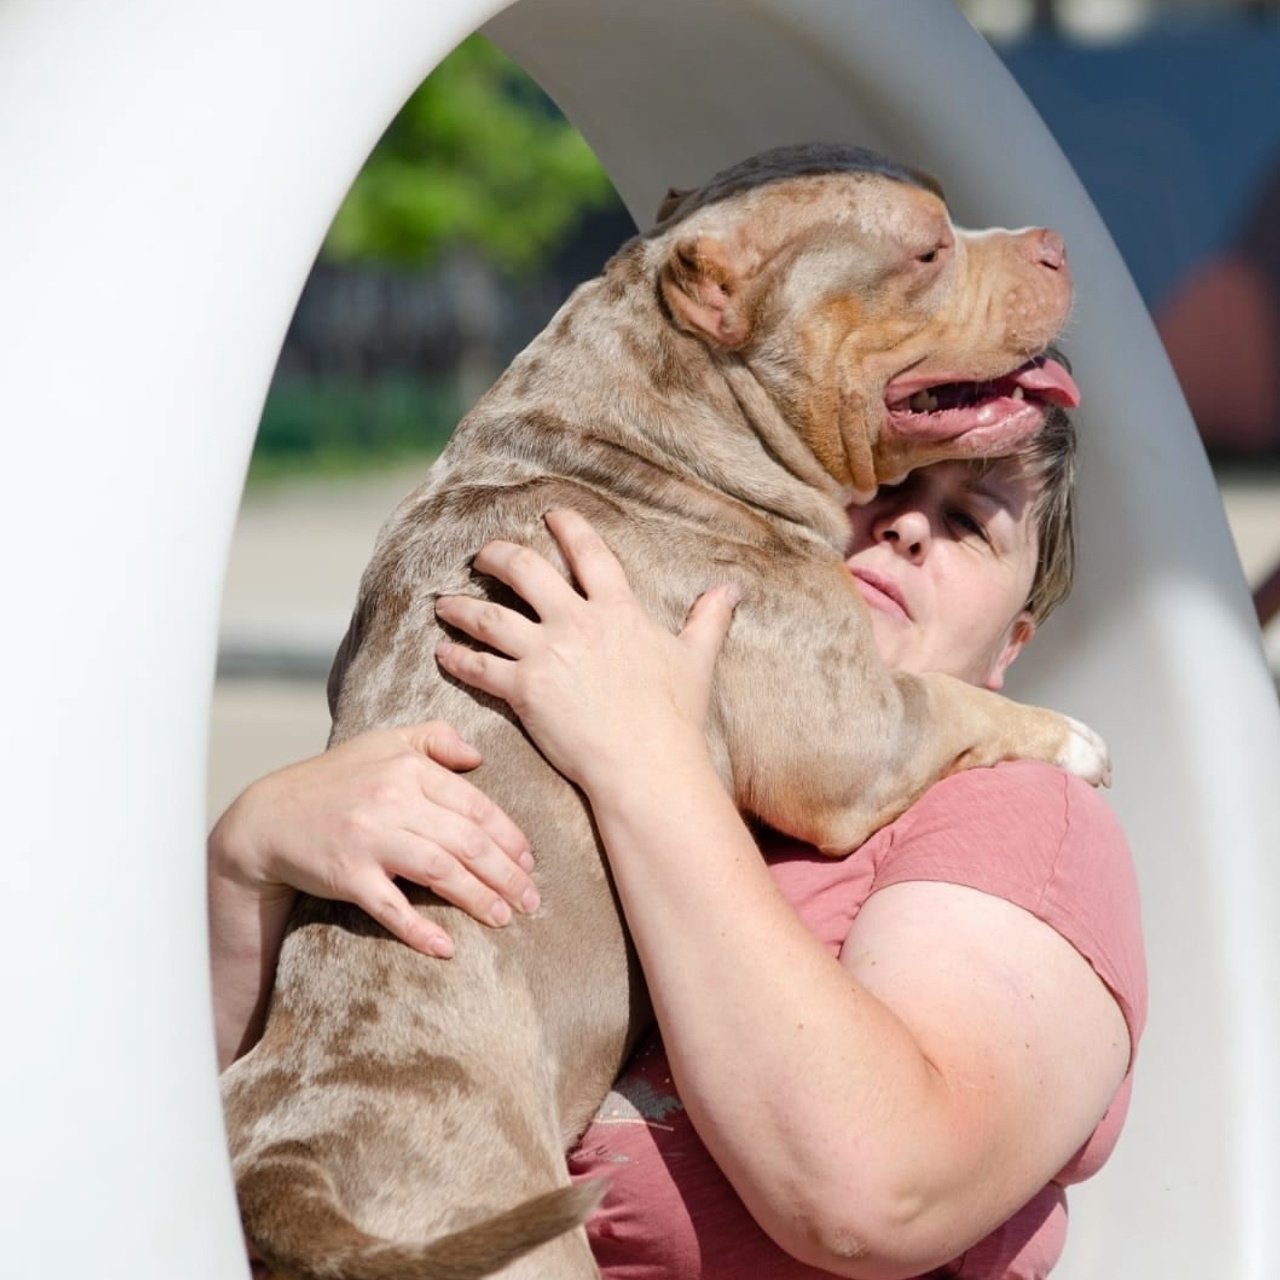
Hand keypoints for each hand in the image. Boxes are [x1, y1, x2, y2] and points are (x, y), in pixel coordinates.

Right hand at [208, 721, 536, 957]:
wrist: (267, 818)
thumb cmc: (334, 780)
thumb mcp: (382, 742)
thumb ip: (433, 739)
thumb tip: (478, 755)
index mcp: (407, 767)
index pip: (474, 804)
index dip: (508, 836)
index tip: (529, 861)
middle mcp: (392, 799)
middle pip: (466, 840)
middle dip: (505, 873)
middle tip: (531, 899)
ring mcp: (369, 838)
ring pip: (440, 870)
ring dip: (477, 898)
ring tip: (504, 918)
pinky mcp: (347, 875)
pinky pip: (390, 906)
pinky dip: (419, 928)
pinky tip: (447, 946)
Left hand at [434, 509, 738, 793]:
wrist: (648, 764)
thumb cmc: (676, 716)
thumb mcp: (697, 659)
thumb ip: (708, 619)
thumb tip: (731, 589)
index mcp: (617, 610)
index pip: (588, 553)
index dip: (568, 527)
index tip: (551, 514)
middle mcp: (577, 622)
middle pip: (525, 570)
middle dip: (498, 556)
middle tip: (483, 555)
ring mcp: (547, 654)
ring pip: (489, 617)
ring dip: (462, 607)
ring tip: (445, 603)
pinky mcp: (525, 690)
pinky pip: (480, 667)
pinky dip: (457, 658)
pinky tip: (443, 652)